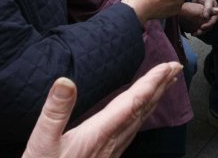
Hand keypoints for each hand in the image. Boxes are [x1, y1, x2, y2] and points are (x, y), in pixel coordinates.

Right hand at [23, 62, 181, 157]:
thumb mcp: (42, 142)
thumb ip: (55, 112)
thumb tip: (66, 82)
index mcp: (98, 135)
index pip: (132, 103)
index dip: (152, 82)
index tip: (168, 67)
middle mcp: (110, 144)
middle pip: (142, 111)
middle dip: (160, 88)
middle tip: (175, 68)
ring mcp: (109, 153)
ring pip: (138, 123)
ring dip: (153, 101)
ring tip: (163, 85)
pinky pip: (130, 133)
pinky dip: (140, 116)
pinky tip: (138, 115)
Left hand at [179, 0, 217, 35]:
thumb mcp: (207, 0)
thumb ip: (208, 8)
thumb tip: (206, 17)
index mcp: (216, 14)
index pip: (213, 21)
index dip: (208, 25)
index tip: (202, 27)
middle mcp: (212, 18)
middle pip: (208, 27)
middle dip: (203, 31)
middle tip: (196, 33)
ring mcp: (207, 20)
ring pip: (204, 28)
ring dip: (199, 32)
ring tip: (193, 34)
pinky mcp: (201, 21)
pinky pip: (199, 26)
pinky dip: (196, 29)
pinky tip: (191, 32)